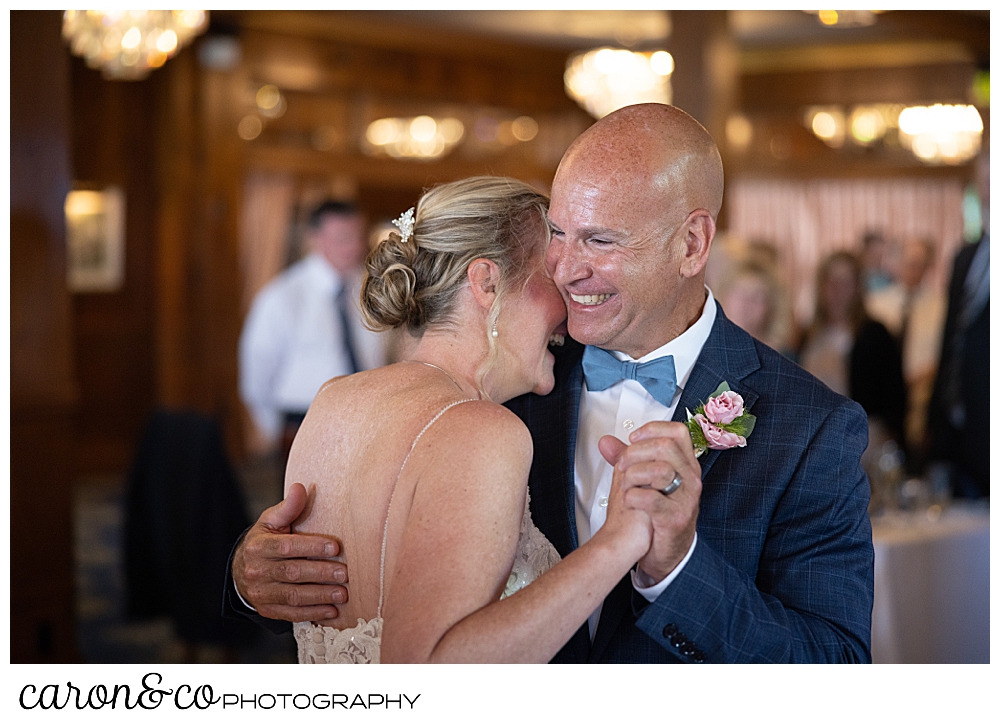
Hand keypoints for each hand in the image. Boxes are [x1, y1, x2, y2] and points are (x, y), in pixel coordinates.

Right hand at [233, 482, 347, 622]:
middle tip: (345, 573)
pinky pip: (291, 613)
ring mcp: (261, 592)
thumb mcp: (271, 521)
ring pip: (293, 596)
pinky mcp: (267, 609)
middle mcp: (257, 570)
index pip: (287, 547)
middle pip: (292, 572)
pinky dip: (312, 613)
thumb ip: (288, 507)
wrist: (242, 569)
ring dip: (320, 596)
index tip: (336, 547)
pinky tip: (331, 611)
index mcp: (259, 546)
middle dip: (321, 573)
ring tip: (343, 594)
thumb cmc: (265, 540)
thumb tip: (301, 487)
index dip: (312, 546)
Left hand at [599, 421, 700, 583]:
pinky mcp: (676, 519)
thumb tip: (605, 442)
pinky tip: (629, 501)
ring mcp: (686, 499)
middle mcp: (691, 479)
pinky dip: (633, 497)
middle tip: (622, 465)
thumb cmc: (656, 513)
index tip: (632, 439)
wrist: (667, 552)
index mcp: (686, 465)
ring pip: (660, 470)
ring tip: (625, 484)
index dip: (652, 429)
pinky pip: (651, 499)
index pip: (677, 432)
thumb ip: (627, 459)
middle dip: (635, 452)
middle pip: (665, 446)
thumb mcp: (644, 481)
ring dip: (633, 474)